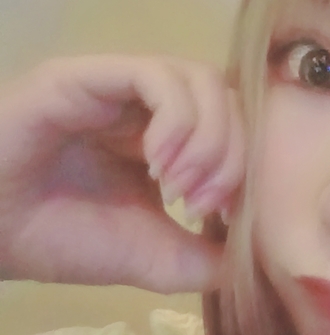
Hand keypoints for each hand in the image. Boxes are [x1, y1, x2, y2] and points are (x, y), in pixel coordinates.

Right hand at [0, 55, 244, 292]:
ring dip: (210, 138)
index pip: (236, 126)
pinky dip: (178, 120)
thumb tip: (262, 253)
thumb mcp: (155, 259)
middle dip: (234, 154)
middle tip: (203, 202)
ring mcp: (118, 86)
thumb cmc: (62, 241)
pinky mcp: (89, 75)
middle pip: (228, 98)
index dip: (247, 167)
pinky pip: (158, 75)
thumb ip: (210, 255)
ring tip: (180, 187)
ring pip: (200, 79)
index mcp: (164, 140)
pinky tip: (159, 164)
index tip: (225, 215)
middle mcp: (146, 106)